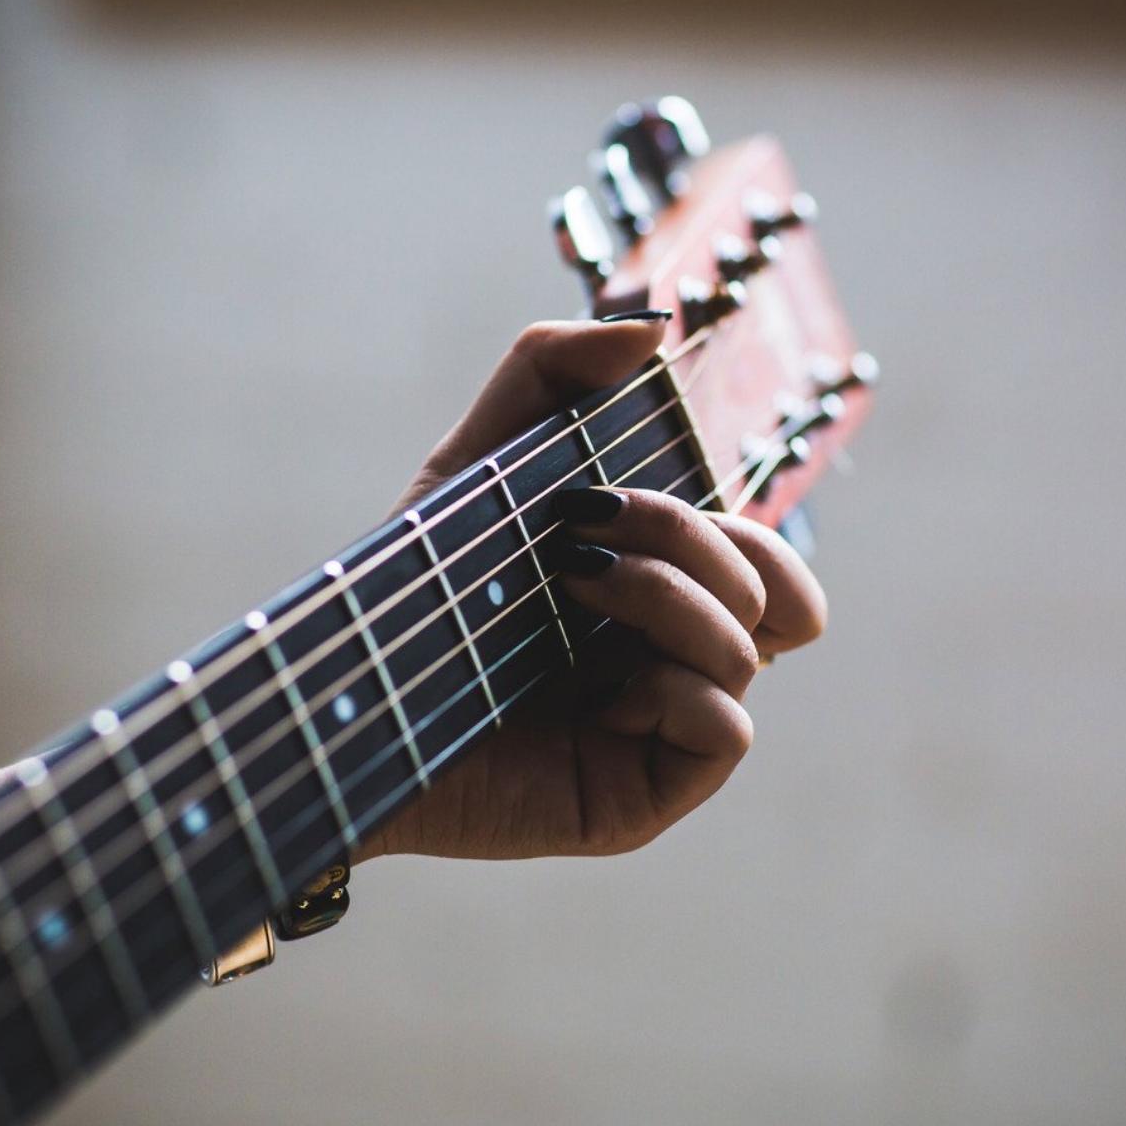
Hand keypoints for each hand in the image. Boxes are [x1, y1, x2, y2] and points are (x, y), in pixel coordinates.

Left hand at [358, 320, 827, 861]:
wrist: (344, 703)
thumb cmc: (414, 591)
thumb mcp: (476, 461)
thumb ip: (552, 369)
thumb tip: (654, 328)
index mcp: (661, 602)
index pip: (772, 568)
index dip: (740, 524)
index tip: (613, 497)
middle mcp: (675, 667)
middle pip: (780, 597)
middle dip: (688, 540)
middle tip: (578, 537)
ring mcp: (663, 735)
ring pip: (750, 652)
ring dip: (664, 600)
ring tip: (568, 591)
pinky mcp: (642, 798)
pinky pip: (729, 732)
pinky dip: (676, 689)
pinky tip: (597, 693)